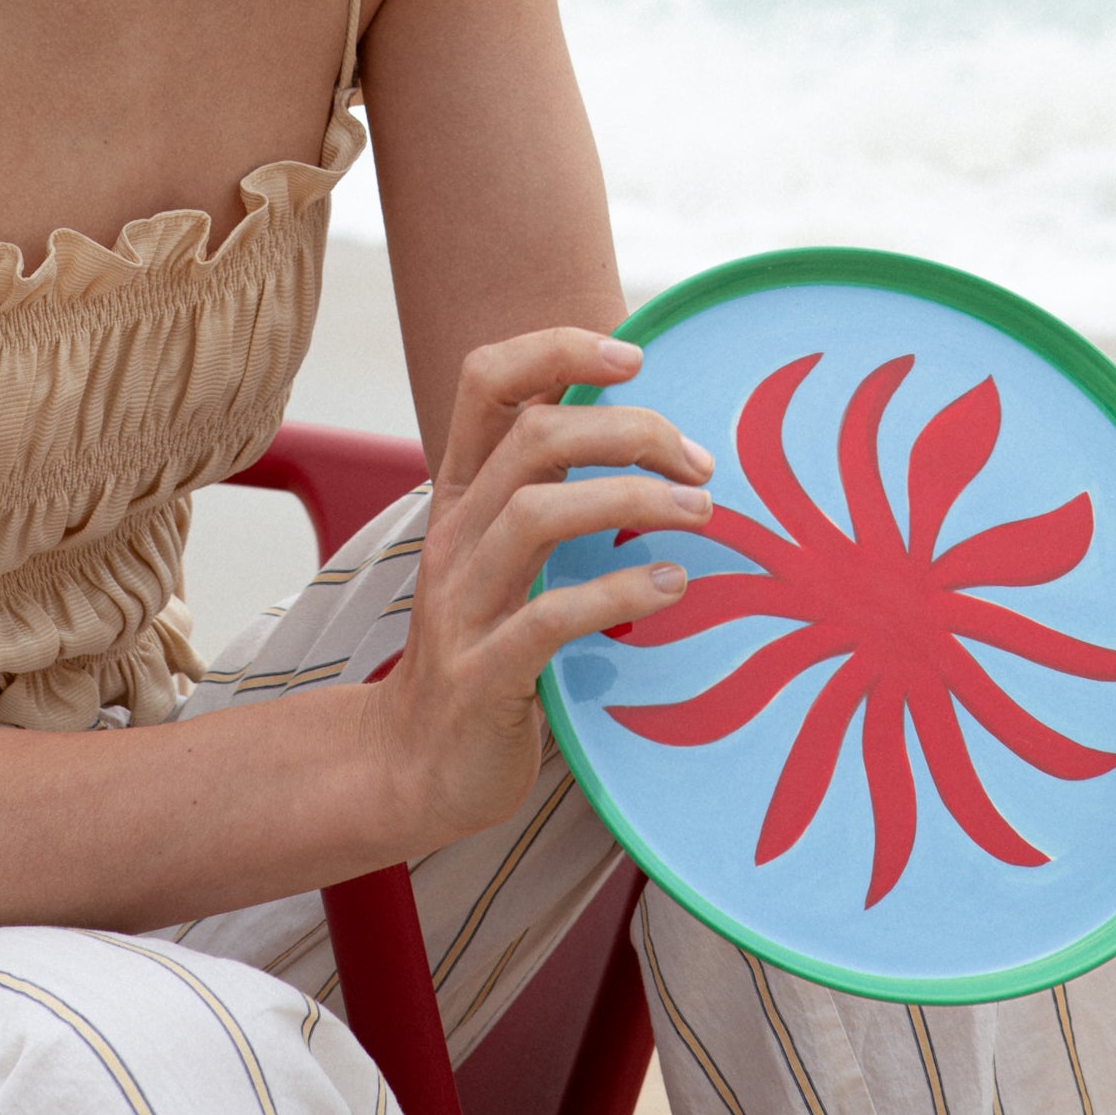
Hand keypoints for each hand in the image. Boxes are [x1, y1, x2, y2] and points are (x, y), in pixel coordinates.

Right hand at [360, 327, 711, 849]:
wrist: (414, 766)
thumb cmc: (487, 642)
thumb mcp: (506, 553)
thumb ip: (555, 490)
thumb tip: (655, 432)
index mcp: (462, 491)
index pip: (485, 381)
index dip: (555, 348)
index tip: (634, 355)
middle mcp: (456, 532)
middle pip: (533, 437)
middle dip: (629, 430)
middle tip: (701, 461)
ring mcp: (462, 603)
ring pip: (537, 513)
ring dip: (633, 500)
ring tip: (701, 511)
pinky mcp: (482, 674)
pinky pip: (549, 618)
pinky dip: (618, 593)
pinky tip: (672, 586)